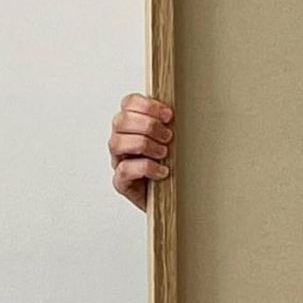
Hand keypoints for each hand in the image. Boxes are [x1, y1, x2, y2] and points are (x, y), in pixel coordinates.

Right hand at [109, 93, 173, 210]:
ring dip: (145, 144)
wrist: (173, 200)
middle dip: (148, 125)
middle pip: (120, 121)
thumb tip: (184, 111)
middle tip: (169, 136)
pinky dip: (146, 167)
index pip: (129, 103)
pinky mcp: (121, 181)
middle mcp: (122, 141)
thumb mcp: (177, 141)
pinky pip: (125, 169)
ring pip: (117, 143)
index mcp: (133, 125)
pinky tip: (163, 171)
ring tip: (164, 153)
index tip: (169, 115)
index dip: (146, 105)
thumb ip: (174, 124)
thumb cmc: (174, 167)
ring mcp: (119, 160)